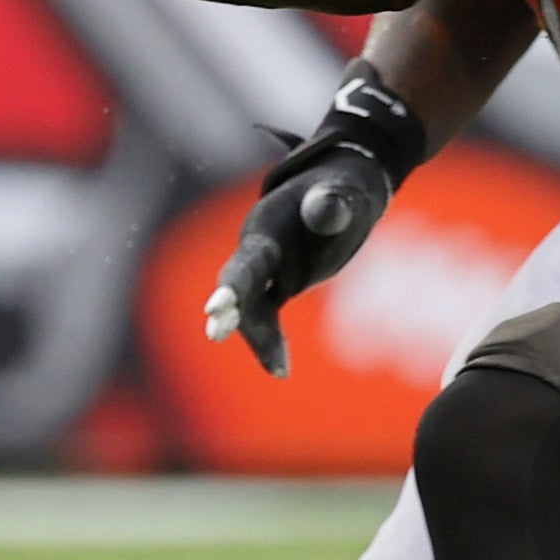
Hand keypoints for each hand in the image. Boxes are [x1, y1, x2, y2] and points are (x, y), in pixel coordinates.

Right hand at [199, 70, 427, 375]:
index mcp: (266, 228)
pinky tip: (282, 370)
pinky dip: (272, 342)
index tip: (216, 307)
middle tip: (215, 331)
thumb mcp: (342, 193)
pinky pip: (267, 318)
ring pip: (252, 309)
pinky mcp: (278, 286)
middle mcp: (258, 251)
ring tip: (280, 370)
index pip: (246, 261)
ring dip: (258, 338)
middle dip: (230, 311)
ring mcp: (266, 270)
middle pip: (240, 286)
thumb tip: (328, 209)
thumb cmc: (342, 189)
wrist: (343, 192)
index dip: (231, 285)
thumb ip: (332, 203)